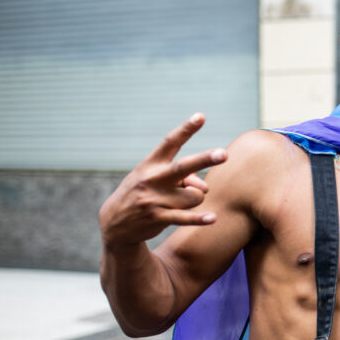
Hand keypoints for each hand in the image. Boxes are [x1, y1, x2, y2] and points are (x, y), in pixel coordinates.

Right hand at [99, 113, 227, 247]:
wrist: (115, 223)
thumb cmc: (144, 194)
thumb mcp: (155, 179)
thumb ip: (183, 176)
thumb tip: (203, 187)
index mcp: (151, 164)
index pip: (170, 142)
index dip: (186, 129)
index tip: (201, 116)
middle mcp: (152, 179)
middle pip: (184, 167)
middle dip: (205, 160)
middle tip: (223, 154)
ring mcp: (153, 199)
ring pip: (195, 196)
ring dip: (195, 199)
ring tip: (178, 203)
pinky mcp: (157, 218)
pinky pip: (185, 216)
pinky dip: (200, 218)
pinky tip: (213, 218)